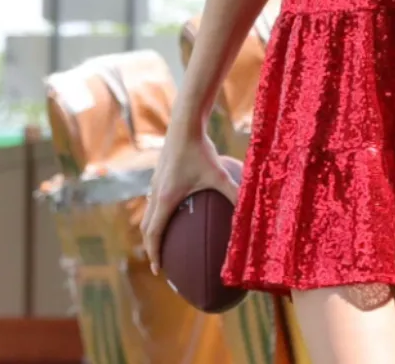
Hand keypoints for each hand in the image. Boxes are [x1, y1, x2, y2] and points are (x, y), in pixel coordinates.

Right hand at [140, 123, 239, 274]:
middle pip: (147, 227)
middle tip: (160, 261)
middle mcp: (156, 193)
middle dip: (151, 246)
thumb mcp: (218, 175)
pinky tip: (175, 207)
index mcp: (165, 199)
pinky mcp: (159, 172)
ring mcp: (155, 182)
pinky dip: (158, 210)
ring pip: (149, 212)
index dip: (154, 254)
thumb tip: (247, 213)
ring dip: (153, 228)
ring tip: (164, 238)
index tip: (158, 270)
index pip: (154, 234)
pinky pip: (155, 198)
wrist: (185, 125)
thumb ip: (232, 194)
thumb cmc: (200, 150)